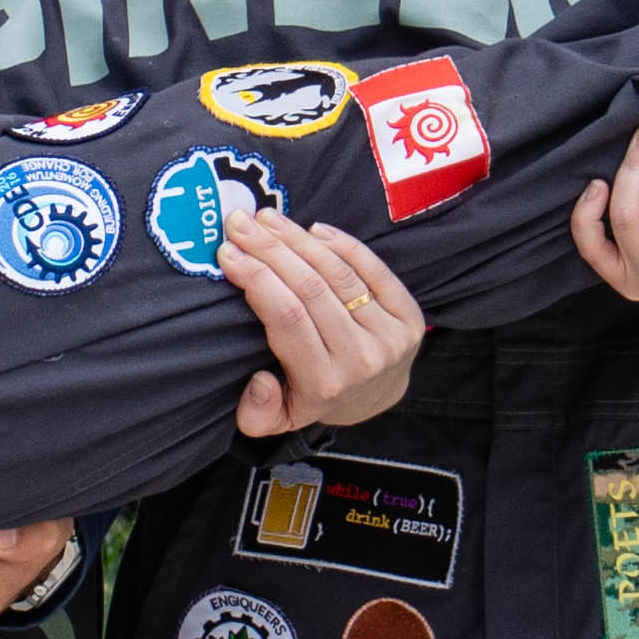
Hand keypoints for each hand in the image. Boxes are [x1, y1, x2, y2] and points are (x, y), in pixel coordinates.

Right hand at [218, 207, 419, 433]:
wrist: (377, 398)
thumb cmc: (315, 396)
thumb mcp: (279, 419)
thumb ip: (258, 413)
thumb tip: (259, 381)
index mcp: (322, 383)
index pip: (287, 318)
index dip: (256, 278)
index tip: (228, 253)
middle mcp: (360, 360)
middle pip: (311, 290)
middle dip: (270, 250)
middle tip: (240, 224)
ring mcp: (390, 337)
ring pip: (339, 275)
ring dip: (299, 240)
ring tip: (268, 219)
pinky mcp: (410, 317)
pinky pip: (374, 270)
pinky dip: (343, 245)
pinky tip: (313, 230)